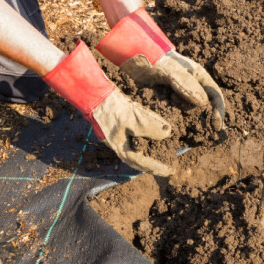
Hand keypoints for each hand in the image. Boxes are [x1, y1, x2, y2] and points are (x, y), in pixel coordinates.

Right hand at [43, 41, 172, 175]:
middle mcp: (118, 143)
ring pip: (136, 146)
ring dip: (150, 148)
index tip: (170, 170)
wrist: (94, 92)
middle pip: (138, 156)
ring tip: (163, 150)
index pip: (141, 162)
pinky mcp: (117, 124)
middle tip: (168, 163)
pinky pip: (134, 134)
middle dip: (153, 160)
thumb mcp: (134, 118)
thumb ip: (151, 127)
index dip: (156, 167)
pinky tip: (152, 131)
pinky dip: (145, 135)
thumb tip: (167, 134)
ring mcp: (117, 134)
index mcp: (120, 147)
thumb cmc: (111, 108)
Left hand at [96, 8, 226, 130]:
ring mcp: (178, 92)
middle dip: (202, 118)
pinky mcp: (166, 98)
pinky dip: (174, 118)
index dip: (218, 111)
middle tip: (197, 130)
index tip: (215, 126)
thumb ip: (186, 85)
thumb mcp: (171, 71)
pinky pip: (175, 111)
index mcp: (198, 76)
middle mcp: (191, 85)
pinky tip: (168, 121)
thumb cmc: (154, 59)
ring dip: (186, 119)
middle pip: (204, 106)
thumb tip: (204, 103)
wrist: (132, 56)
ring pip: (188, 111)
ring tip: (179, 123)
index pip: (215, 95)